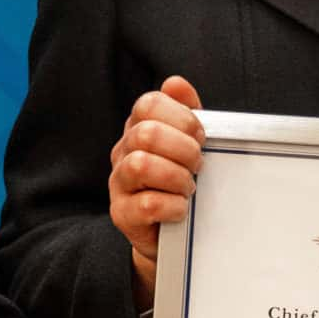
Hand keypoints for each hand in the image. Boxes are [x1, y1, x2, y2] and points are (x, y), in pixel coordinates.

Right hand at [109, 76, 204, 309]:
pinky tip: (181, 209)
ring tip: (189, 188)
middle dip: (183, 148)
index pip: (148, 104)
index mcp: (137, 129)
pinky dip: (172, 206)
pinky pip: (146, 204)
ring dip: (176, 177)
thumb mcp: (186, 145)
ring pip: (141, 166)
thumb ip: (184, 113)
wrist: (169, 234)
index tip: (200, 136)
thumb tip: (176, 83)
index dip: (181, 117)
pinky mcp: (122, 214)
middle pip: (146, 134)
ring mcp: (118, 184)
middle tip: (198, 164)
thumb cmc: (178, 183)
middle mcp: (122, 153)